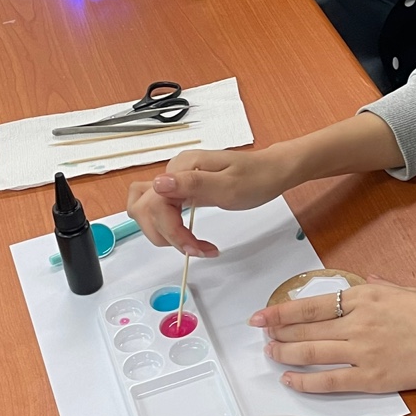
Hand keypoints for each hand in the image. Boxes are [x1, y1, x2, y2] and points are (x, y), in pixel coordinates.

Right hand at [128, 145, 297, 256]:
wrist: (271, 172)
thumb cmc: (256, 178)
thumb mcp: (229, 186)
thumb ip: (192, 184)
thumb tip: (159, 184)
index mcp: (183, 167)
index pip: (155, 203)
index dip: (172, 231)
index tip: (195, 248)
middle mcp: (174, 171)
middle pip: (144, 208)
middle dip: (164, 235)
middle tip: (194, 248)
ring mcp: (176, 180)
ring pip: (147, 210)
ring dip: (164, 233)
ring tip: (191, 244)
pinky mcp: (182, 189)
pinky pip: (161, 210)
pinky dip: (169, 228)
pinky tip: (188, 237)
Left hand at [250, 278, 415, 394]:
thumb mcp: (406, 290)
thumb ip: (379, 287)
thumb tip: (364, 283)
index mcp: (366, 297)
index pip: (313, 304)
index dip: (283, 311)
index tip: (263, 314)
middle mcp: (359, 322)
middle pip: (307, 328)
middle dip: (277, 331)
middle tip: (259, 334)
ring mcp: (364, 351)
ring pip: (312, 353)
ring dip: (286, 354)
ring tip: (269, 354)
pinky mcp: (373, 377)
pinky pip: (330, 380)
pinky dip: (306, 381)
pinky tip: (290, 380)